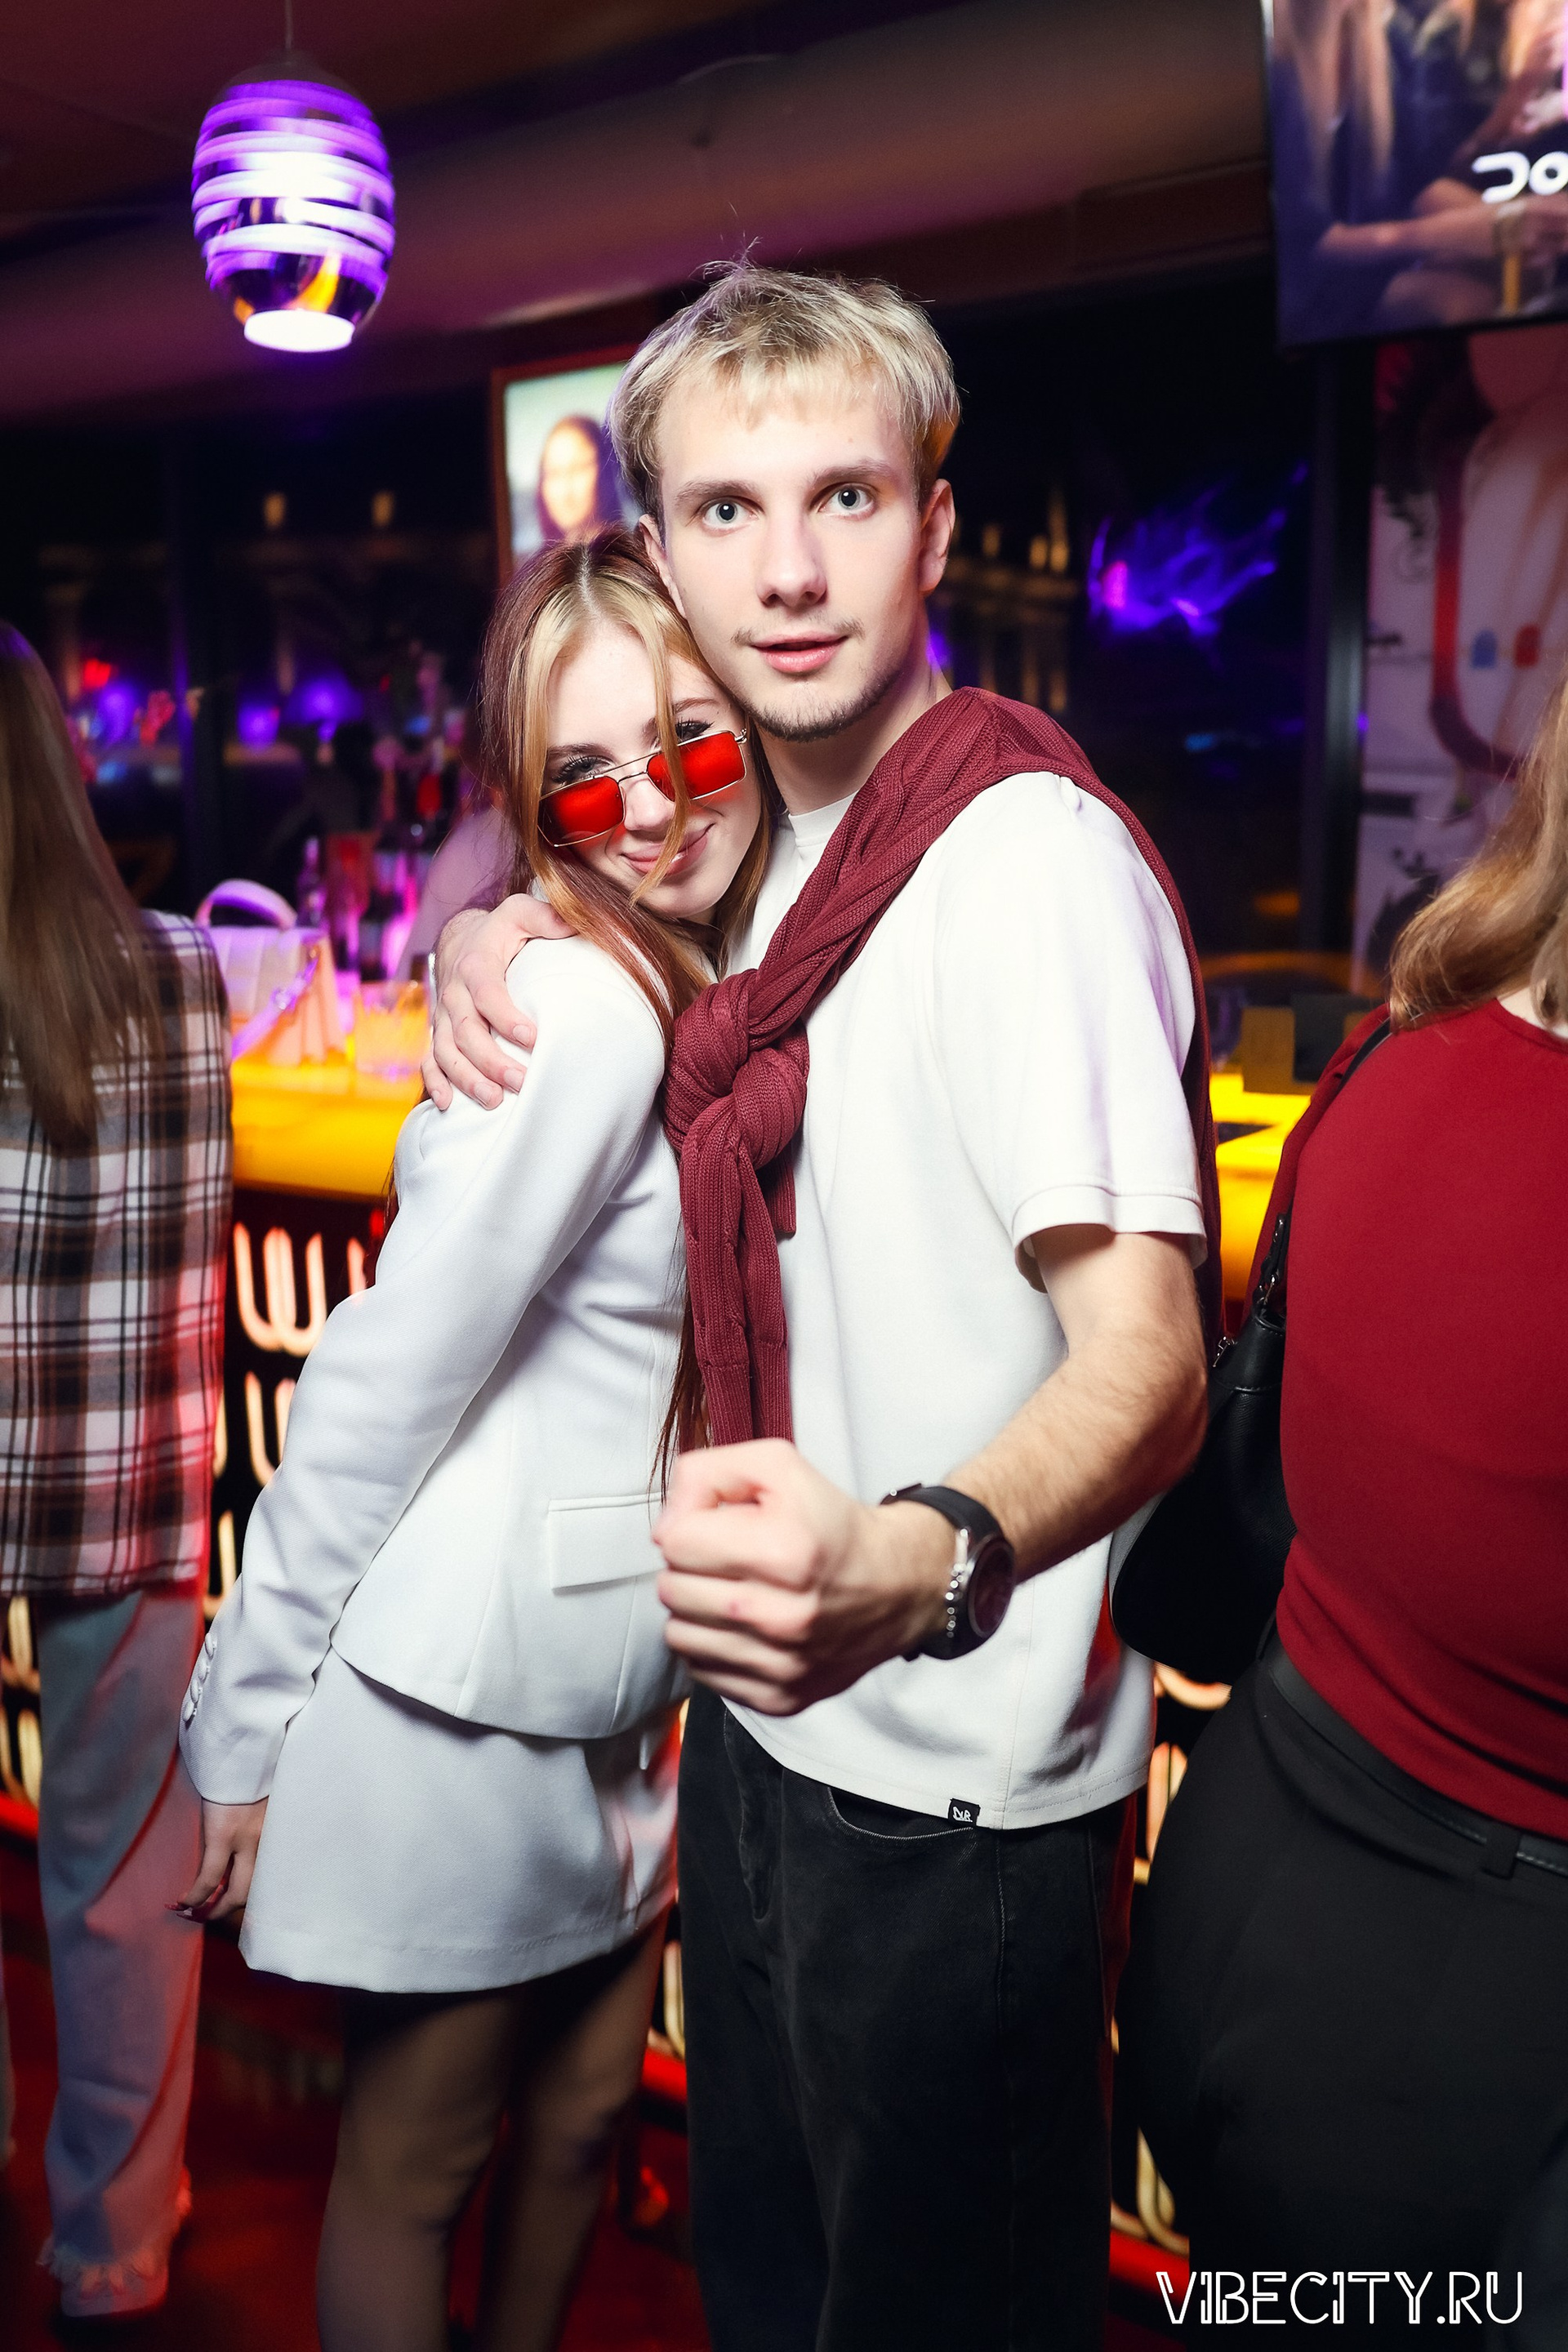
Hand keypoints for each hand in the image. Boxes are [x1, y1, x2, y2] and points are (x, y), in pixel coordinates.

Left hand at [171, 1798, 267, 1923]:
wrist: (247, 1758)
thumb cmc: (220, 1786)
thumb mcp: (207, 1818)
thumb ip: (208, 1848)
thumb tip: (205, 1880)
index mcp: (224, 1833)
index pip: (209, 1879)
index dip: (194, 1899)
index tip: (182, 1904)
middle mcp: (249, 1840)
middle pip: (239, 1893)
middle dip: (218, 1911)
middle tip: (200, 1915)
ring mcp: (267, 1838)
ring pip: (256, 1885)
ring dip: (236, 1899)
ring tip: (220, 1904)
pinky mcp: (277, 1835)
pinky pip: (265, 1868)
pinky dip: (251, 1880)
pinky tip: (239, 1882)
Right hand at [421, 894, 573, 1109]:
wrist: (461, 940)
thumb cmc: (501, 930)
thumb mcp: (520, 913)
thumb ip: (545, 916)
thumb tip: (574, 920)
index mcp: (475, 965)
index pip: (488, 994)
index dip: (506, 1017)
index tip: (532, 1038)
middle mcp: (454, 993)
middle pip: (466, 1031)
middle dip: (491, 1060)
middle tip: (520, 1081)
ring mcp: (442, 1016)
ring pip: (446, 1051)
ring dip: (466, 1078)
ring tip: (493, 1100)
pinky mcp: (437, 1032)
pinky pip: (428, 1060)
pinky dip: (435, 1083)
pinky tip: (449, 1105)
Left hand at [652, 1440, 953, 1713]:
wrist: (898, 1585)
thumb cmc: (830, 1523)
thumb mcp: (778, 1465)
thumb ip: (706, 1473)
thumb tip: (664, 1525)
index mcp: (785, 1551)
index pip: (676, 1542)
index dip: (689, 1523)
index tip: (717, 1524)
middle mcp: (783, 1616)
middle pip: (671, 1589)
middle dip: (690, 1566)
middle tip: (726, 1557)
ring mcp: (782, 1665)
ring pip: (678, 1634)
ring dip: (694, 1608)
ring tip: (731, 1590)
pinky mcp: (779, 1698)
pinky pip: (700, 1670)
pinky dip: (711, 1645)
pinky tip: (742, 1625)